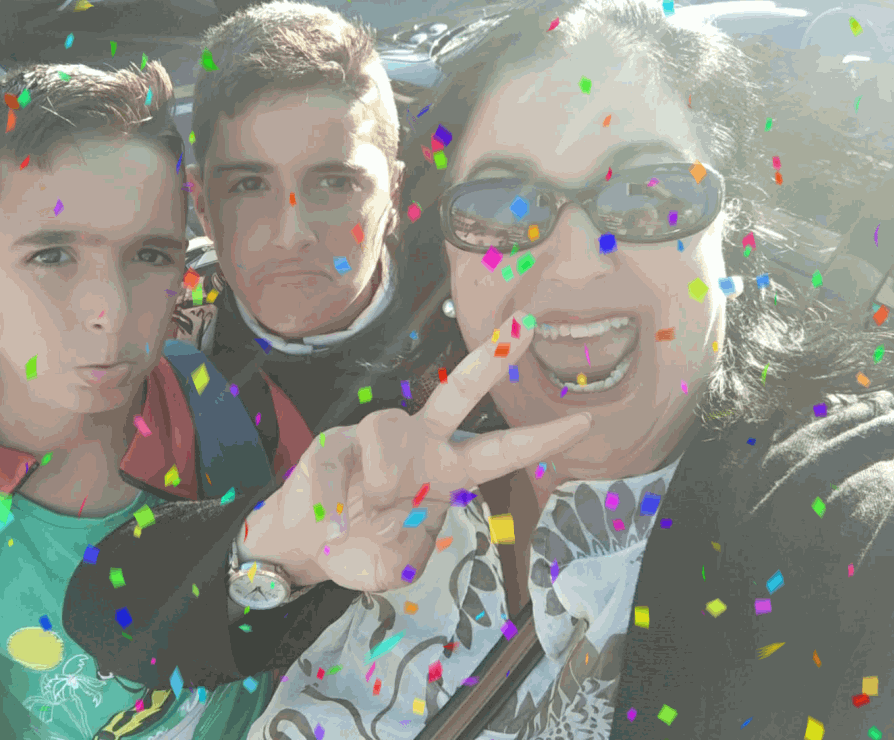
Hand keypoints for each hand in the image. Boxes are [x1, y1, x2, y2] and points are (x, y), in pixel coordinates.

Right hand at [247, 310, 592, 591]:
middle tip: (527, 323)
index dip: (541, 440)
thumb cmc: (362, 547)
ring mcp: (377, 437)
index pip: (501, 451)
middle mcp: (420, 443)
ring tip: (366, 513)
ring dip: (380, 480)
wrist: (308, 544)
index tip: (585, 421)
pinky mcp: (334, 441)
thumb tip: (383, 530)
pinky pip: (337, 460)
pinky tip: (329, 524)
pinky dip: (331, 500)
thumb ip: (396, 560)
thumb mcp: (389, 568)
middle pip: (460, 393)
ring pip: (386, 432)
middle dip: (494, 357)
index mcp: (448, 472)